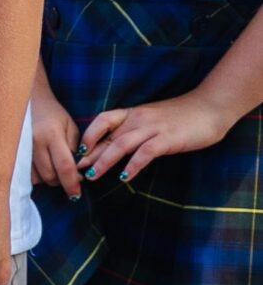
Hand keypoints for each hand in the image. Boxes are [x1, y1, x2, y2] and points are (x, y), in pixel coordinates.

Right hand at [31, 77, 83, 198]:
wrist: (27, 101)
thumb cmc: (53, 113)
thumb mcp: (70, 126)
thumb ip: (74, 149)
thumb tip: (76, 172)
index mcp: (52, 134)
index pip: (64, 166)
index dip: (72, 183)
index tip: (76, 194)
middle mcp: (34, 143)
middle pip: (49, 176)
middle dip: (61, 181)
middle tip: (68, 175)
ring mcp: (21, 149)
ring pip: (36, 178)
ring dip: (47, 179)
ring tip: (54, 168)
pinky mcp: (13, 153)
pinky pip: (26, 174)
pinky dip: (36, 176)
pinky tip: (42, 167)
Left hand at [78, 90, 234, 183]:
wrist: (210, 107)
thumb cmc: (181, 116)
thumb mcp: (152, 120)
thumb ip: (134, 130)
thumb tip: (115, 147)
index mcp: (133, 113)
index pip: (102, 120)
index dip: (87, 135)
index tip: (77, 151)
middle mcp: (138, 119)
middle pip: (107, 136)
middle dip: (89, 154)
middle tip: (75, 170)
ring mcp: (152, 128)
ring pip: (120, 145)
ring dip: (104, 161)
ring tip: (92, 176)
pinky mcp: (167, 139)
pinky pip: (145, 153)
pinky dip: (133, 166)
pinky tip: (124, 177)